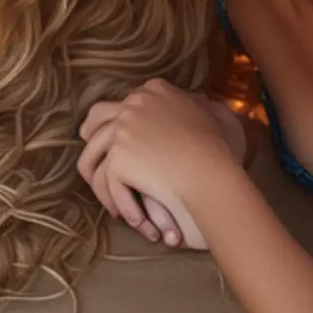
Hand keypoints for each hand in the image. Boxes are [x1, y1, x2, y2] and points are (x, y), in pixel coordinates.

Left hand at [77, 83, 243, 249]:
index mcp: (154, 91)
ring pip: (94, 158)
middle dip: (90, 137)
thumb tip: (200, 101)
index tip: (118, 136)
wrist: (214, 173)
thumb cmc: (222, 148)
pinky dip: (122, 206)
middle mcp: (133, 104)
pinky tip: (135, 221)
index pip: (124, 101)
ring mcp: (122, 131)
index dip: (116, 120)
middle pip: (96, 120)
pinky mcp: (118, 160)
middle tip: (95, 160)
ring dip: (100, 183)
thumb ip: (199, 105)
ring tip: (113, 203)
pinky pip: (109, 187)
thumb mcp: (213, 113)